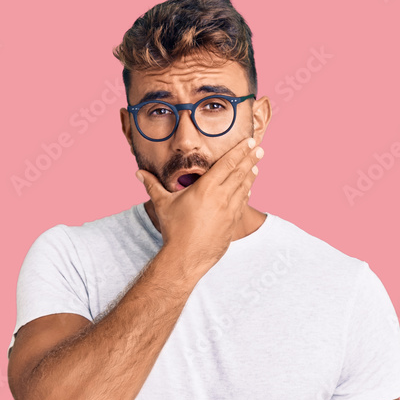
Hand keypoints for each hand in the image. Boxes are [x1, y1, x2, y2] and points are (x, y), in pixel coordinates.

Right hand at [136, 136, 262, 271]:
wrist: (186, 257)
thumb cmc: (173, 229)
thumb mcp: (162, 204)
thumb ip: (152, 185)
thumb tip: (138, 173)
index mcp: (206, 188)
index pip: (227, 164)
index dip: (240, 151)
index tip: (250, 142)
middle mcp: (221, 197)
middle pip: (240, 173)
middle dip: (251, 159)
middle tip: (260, 149)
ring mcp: (230, 211)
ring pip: (244, 188)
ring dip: (251, 175)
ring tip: (256, 166)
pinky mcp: (233, 223)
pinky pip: (243, 204)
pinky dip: (247, 193)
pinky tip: (249, 189)